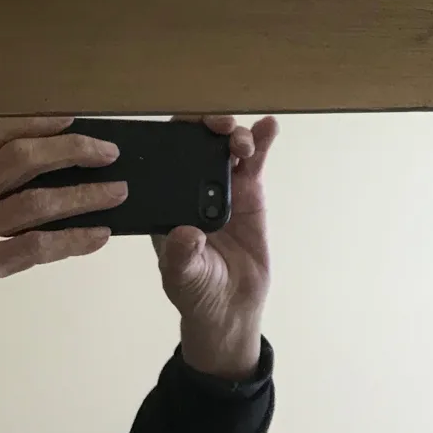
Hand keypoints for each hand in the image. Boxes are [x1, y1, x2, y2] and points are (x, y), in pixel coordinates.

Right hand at [0, 117, 125, 401]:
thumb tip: (38, 185)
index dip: (32, 123)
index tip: (71, 119)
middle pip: (17, 158)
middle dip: (71, 149)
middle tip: (110, 153)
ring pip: (34, 201)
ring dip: (85, 195)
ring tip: (118, 193)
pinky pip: (33, 247)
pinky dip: (73, 239)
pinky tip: (98, 237)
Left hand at [153, 116, 277, 380]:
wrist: (231, 306)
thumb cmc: (197, 292)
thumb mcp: (183, 277)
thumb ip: (182, 257)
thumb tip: (186, 234)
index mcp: (167, 202)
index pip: (163, 159)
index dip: (173, 136)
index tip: (185, 130)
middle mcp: (191, 188)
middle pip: (197, 144)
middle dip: (207, 127)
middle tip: (219, 128)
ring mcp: (222, 188)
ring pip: (226, 148)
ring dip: (235, 135)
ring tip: (244, 142)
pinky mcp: (249, 193)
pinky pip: (254, 163)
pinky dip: (262, 142)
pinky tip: (269, 126)